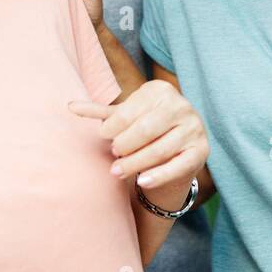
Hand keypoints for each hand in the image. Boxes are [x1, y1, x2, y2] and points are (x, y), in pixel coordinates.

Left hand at [69, 80, 207, 208]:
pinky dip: (158, 175)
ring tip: (116, 171)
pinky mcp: (201, 151)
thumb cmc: (144, 129)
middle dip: (124, 145)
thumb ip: (101, 112)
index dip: (112, 127)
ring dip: (134, 163)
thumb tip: (70, 106)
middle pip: (145, 129)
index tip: (104, 137)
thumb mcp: (124, 117)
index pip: (130, 110)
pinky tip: (141, 181)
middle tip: (113, 154)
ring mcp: (194, 128)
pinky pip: (178, 166)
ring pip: (160, 150)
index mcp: (161, 90)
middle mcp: (182, 106)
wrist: (175, 149)